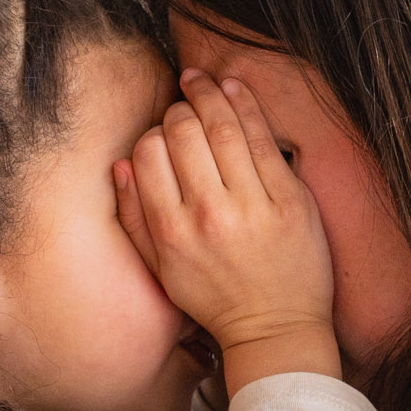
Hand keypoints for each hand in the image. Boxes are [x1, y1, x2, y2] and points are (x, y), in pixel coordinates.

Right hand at [115, 72, 339, 395]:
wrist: (276, 329)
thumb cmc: (216, 300)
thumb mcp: (162, 270)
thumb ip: (134, 219)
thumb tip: (121, 165)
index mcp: (172, 232)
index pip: (149, 153)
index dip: (153, 133)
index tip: (163, 132)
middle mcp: (208, 215)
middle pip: (183, 133)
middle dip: (179, 109)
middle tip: (183, 103)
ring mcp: (251, 206)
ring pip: (222, 126)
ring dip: (209, 93)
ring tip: (203, 81)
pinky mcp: (289, 199)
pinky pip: (262, 137)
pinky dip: (246, 104)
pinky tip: (234, 87)